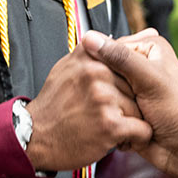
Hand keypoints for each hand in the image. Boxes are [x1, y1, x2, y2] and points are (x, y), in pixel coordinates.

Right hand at [21, 46, 149, 172]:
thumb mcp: (65, 67)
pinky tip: (119, 138)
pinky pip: (142, 129)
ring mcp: (103, 99)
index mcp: (90, 56)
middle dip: (129, 101)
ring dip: (131, 121)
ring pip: (139, 108)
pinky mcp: (110, 125)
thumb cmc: (54, 105)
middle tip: (113, 112)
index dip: (127, 81)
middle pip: (135, 85)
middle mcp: (97, 73)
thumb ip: (89, 52)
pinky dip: (136, 138)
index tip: (119, 92)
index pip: (126, 62)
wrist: (35, 137)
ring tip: (112, 126)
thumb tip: (106, 39)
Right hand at [80, 30, 177, 174]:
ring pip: (106, 93)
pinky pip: (109, 111)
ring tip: (137, 115)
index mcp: (150, 48)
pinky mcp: (128, 108)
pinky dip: (117, 120)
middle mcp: (141, 64)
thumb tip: (91, 38)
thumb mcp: (149, 79)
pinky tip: (129, 126)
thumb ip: (120, 58)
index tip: (113, 81)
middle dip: (114, 92)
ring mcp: (133, 88)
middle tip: (136, 101)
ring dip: (116, 108)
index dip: (107, 66)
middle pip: (106, 72)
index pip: (110, 48)